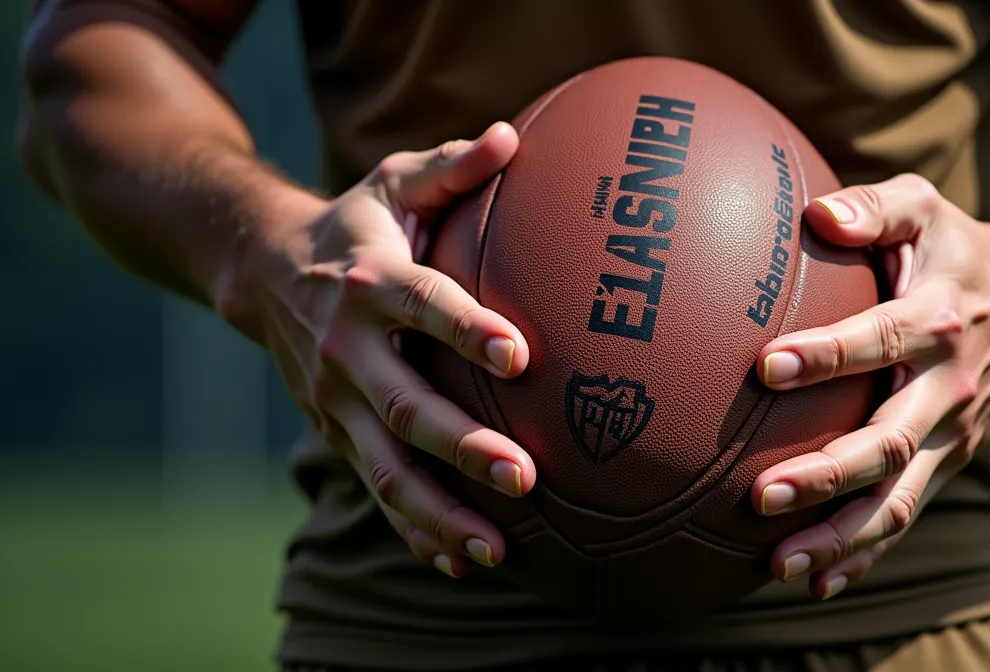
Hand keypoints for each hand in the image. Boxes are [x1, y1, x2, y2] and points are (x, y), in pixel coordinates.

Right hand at [233, 123, 534, 578]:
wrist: (262, 272)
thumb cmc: (356, 228)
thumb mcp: (392, 186)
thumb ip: (450, 168)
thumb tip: (514, 137)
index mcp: (370, 282)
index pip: (422, 305)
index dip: (467, 329)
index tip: (519, 356)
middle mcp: (347, 347)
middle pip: (404, 403)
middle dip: (461, 444)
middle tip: (524, 474)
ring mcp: (335, 399)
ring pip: (385, 466)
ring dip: (438, 510)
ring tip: (495, 549)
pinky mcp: (334, 431)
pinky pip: (374, 488)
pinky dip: (412, 528)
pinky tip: (458, 561)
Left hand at [750, 174, 989, 598]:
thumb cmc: (958, 246)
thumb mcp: (923, 207)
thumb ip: (872, 207)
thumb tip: (815, 216)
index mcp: (938, 319)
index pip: (878, 340)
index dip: (826, 356)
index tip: (766, 368)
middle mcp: (950, 386)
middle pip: (889, 442)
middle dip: (826, 475)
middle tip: (760, 496)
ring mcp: (956, 432)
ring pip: (900, 498)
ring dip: (842, 536)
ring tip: (778, 564)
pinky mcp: (953, 459)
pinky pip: (908, 512)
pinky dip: (866, 552)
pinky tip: (815, 580)